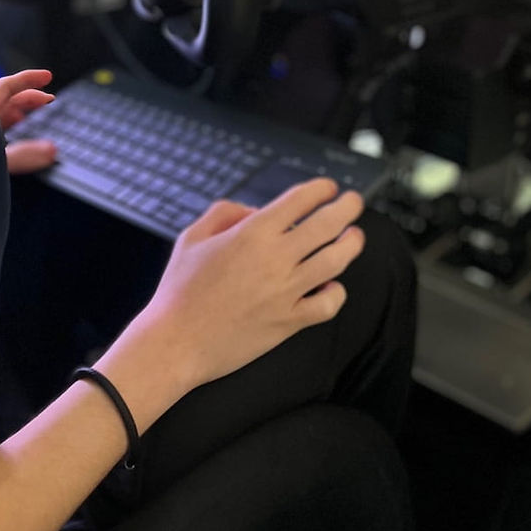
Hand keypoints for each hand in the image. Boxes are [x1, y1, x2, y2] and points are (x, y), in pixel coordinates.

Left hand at [0, 68, 56, 174]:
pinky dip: (10, 132)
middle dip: (29, 98)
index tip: (47, 76)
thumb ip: (23, 156)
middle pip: (5, 100)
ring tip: (35, 117)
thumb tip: (50, 150)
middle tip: (49, 101)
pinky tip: (16, 141)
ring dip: (20, 115)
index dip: (28, 79)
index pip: (6, 87)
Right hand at [138, 177, 365, 391]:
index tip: (328, 187)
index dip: (321, 189)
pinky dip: (336, 293)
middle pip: (328, 224)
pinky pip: (327, 305)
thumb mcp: (192, 237)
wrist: (175, 343)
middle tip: (354, 201)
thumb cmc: (180, 291)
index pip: (300, 200)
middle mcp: (275, 259)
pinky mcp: (289, 322)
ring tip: (355, 236)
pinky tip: (333, 285)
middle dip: (348, 207)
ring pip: (335, 261)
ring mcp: (286, 292)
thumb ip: (224, 213)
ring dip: (351, 244)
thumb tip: (254, 210)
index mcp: (253, 233)